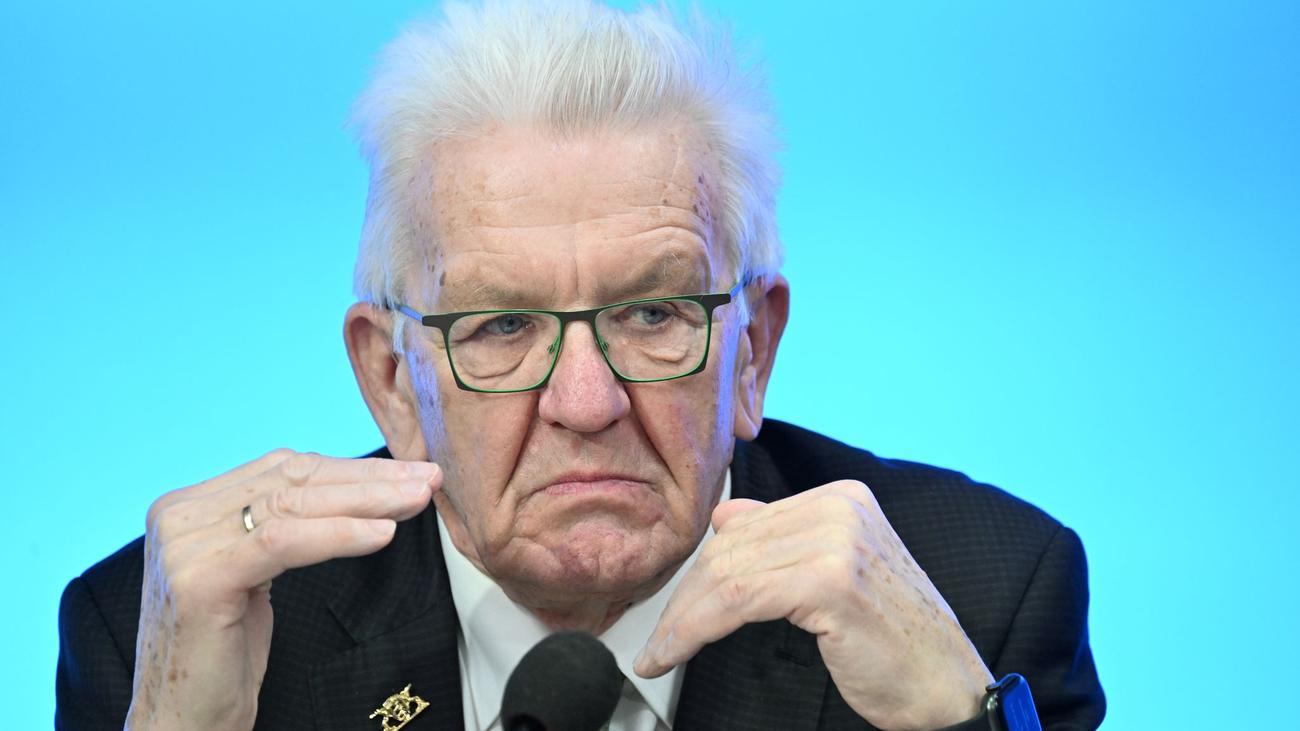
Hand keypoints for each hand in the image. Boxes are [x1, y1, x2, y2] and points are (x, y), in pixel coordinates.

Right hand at [126, 449, 439, 730]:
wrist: (181, 723)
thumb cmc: (223, 656)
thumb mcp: (254, 575)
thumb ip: (280, 527)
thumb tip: (354, 489)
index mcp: (189, 507)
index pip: (283, 470)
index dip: (351, 467)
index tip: (408, 471)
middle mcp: (178, 517)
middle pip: (291, 481)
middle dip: (368, 478)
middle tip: (426, 478)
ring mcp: (184, 546)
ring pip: (292, 506)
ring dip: (365, 500)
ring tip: (415, 501)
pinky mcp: (199, 580)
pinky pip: (283, 541)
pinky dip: (339, 535)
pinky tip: (382, 534)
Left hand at [634, 480, 992, 730]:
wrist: (948, 689)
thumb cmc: (897, 644)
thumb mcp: (837, 576)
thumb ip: (785, 540)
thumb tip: (726, 517)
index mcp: (842, 499)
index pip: (744, 525)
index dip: (701, 572)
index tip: (674, 610)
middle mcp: (840, 508)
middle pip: (731, 547)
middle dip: (685, 598)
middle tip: (660, 640)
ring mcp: (837, 539)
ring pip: (727, 573)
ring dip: (682, 619)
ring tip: (661, 652)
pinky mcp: (829, 580)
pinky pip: (736, 600)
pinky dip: (695, 629)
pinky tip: (676, 652)